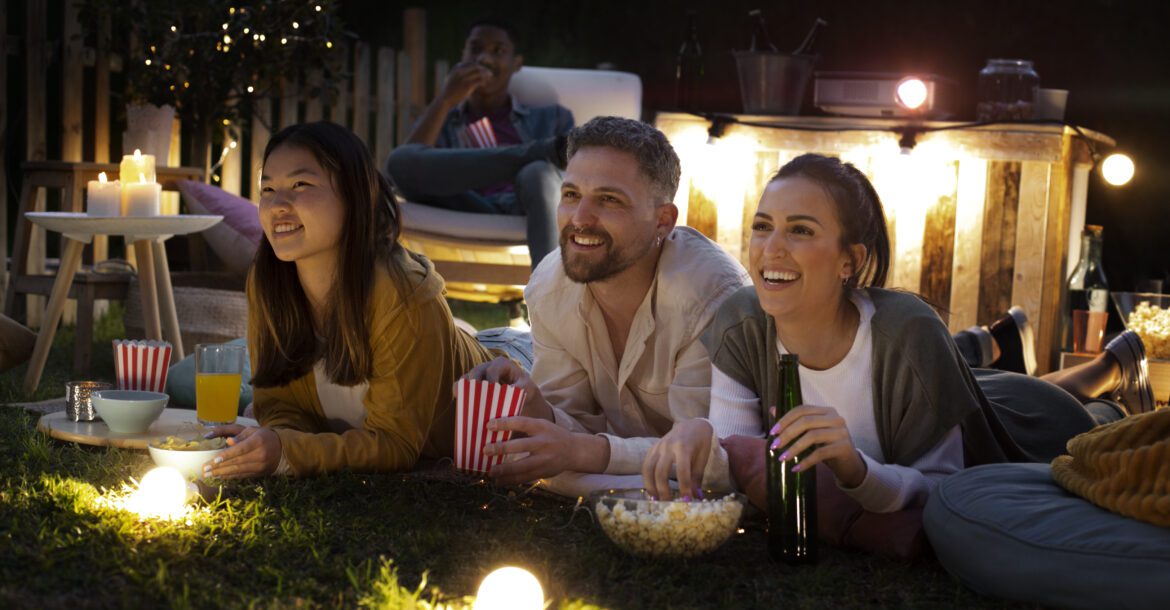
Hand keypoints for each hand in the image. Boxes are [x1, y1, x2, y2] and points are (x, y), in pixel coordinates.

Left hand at [202, 425, 282, 478]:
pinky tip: (220, 477)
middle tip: (205, 469)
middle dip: (219, 466)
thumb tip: (228, 442)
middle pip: (237, 462)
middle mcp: (260, 454)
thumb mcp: (253, 431)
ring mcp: (260, 465)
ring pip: (238, 470)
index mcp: (258, 441)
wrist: (282, 449)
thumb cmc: (264, 436)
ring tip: (209, 474)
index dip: (226, 455)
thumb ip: (240, 436)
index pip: (240, 449)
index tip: (214, 460)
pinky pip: (242, 475)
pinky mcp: (259, 473)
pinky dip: (230, 476)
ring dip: (222, 473)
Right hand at [437, 61, 490, 105]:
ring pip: (479, 73)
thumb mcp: (452, 77)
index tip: (483, 70)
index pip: (472, 63)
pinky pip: (479, 81)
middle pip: (477, 66)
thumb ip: (460, 72)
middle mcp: (460, 71)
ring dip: (485, 76)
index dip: (479, 66)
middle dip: (484, 69)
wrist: (445, 99)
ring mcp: (464, 78)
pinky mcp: (467, 86)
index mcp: (457, 68)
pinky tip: (483, 84)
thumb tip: (467, 69)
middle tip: (490, 74)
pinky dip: (483, 82)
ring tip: (488, 79)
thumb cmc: (449, 89)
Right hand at [463, 357, 551, 420]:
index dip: (490, 380)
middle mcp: (488, 366)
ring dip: (464, 386)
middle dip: (474, 382)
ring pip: (468, 376)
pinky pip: (464, 384)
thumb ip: (521, 387)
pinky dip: (460, 390)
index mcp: (501, 363)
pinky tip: (458, 398)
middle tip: (473, 395)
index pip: (493, 369)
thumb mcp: (526, 386)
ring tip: (459, 395)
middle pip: (477, 370)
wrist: (522, 390)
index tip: (491, 392)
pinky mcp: (474, 382)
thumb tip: (511, 390)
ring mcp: (480, 374)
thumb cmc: (524, 387)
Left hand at [481, 416, 605, 485]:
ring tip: (491, 471)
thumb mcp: (542, 425)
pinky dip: (511, 481)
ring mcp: (544, 459)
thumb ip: (524, 427)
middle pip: (521, 446)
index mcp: (541, 427)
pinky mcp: (543, 472)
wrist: (574, 451)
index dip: (505, 423)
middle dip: (502, 448)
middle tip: (486, 450)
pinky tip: (499, 481)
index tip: (489, 425)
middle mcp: (544, 443)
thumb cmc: (552, 435)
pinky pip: (525, 478)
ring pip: (522, 466)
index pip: (522, 422)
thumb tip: (497, 429)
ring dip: (505, 470)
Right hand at [642, 419, 713, 500]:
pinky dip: (647, 479)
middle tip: (668, 504)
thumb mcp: (702, 459)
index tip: (686, 501)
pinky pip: (646, 465)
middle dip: (663, 490)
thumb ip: (697, 478)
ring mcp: (658, 446)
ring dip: (650, 486)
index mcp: (683, 447)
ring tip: (656, 500)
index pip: (682, 471)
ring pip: (648, 469)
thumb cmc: (701, 443)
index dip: (684, 487)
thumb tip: (695, 497)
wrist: (693, 425)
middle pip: (661, 471)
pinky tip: (652, 490)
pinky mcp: (652, 448)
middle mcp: (667, 446)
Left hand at [769, 404, 865, 486]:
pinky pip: (820, 453)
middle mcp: (835, 418)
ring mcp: (841, 432)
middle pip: (806, 422)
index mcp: (826, 411)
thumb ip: (794, 422)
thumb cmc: (827, 447)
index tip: (772, 432)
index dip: (785, 420)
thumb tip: (772, 410)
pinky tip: (796, 468)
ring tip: (782, 458)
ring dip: (794, 448)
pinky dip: (806, 461)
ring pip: (812, 436)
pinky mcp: (844, 447)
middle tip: (774, 446)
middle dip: (787, 434)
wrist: (850, 465)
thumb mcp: (811, 433)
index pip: (802, 410)